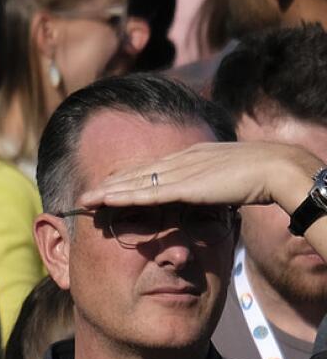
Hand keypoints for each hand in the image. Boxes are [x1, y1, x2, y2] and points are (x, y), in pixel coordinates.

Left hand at [79, 139, 323, 215]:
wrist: (275, 168)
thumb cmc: (258, 176)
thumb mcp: (226, 181)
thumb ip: (211, 188)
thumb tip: (203, 200)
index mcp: (190, 158)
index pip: (150, 169)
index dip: (126, 179)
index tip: (107, 188)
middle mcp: (179, 161)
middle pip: (135, 173)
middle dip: (108, 185)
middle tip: (85, 195)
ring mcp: (180, 171)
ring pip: (134, 182)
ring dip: (107, 192)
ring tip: (84, 199)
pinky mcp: (184, 185)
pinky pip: (146, 192)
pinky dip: (123, 196)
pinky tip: (104, 200)